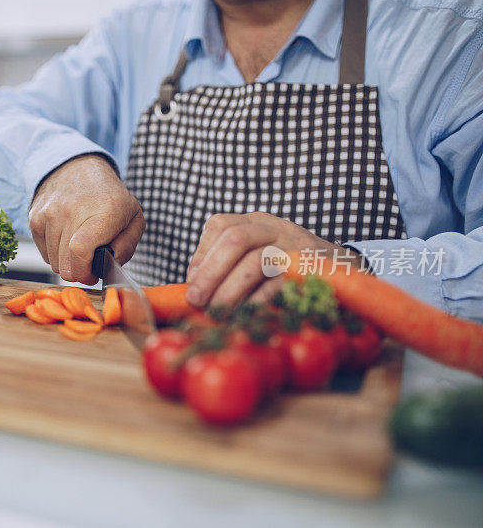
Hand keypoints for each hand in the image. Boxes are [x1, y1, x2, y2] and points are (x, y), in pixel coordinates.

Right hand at [29, 155, 144, 284]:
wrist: (77, 167)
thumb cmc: (108, 196)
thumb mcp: (134, 217)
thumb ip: (128, 245)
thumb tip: (112, 265)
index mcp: (104, 212)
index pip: (80, 250)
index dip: (84, 271)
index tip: (93, 273)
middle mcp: (72, 211)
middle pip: (66, 265)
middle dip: (79, 273)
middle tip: (89, 263)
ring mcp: (50, 214)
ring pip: (54, 263)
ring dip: (68, 262)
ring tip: (79, 247)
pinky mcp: (35, 218)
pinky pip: (44, 253)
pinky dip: (55, 253)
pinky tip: (66, 239)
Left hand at [185, 212, 362, 306]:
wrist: (346, 269)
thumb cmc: (288, 268)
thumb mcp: (259, 253)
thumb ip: (228, 264)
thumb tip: (191, 287)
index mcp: (257, 221)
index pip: (220, 224)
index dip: (201, 254)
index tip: (191, 282)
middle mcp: (275, 228)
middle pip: (235, 239)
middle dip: (210, 272)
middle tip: (196, 300)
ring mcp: (295, 248)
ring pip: (255, 262)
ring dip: (230, 290)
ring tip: (216, 311)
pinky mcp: (309, 273)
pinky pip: (278, 286)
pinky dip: (256, 303)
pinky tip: (244, 316)